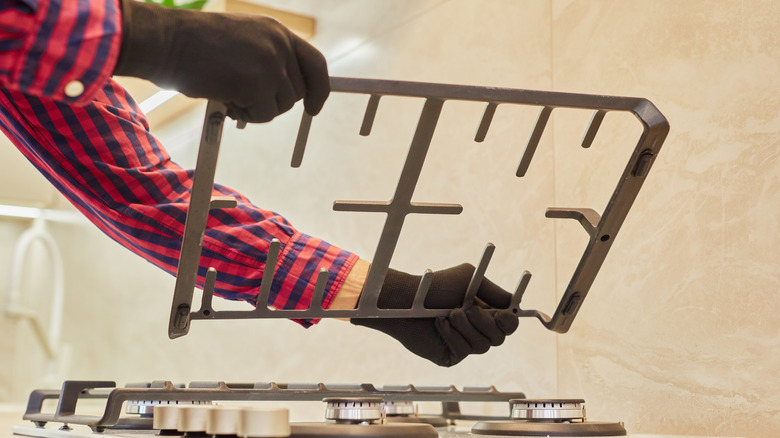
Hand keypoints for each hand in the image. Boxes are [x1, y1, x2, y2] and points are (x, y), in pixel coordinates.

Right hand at [114, 0, 329, 122]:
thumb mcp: (241, 42)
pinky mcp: (257, 84)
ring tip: (230, 94)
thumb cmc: (193, 46)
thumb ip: (267, 60)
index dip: (319, 88)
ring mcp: (270, 64)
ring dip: (257, 109)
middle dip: (274, 103)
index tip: (314, 107)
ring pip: (281, 106)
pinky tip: (226, 99)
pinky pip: (264, 115)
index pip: (315, 63)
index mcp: (277, 31)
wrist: (165, 41)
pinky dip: (246, 115)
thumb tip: (282, 95)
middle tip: (245, 100)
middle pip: (297, 92)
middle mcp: (279, 44)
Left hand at [351, 264, 518, 366]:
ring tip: (449, 314)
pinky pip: (465, 351)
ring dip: (467, 327)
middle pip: (500, 337)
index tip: (504, 314)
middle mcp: (476, 329)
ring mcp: (464, 343)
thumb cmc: (435, 287)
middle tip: (469, 309)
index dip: (509, 320)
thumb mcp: (469, 279)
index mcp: (483, 311)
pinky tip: (440, 324)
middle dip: (485, 322)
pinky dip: (453, 335)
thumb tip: (514, 303)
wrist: (407, 299)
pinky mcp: (451, 355)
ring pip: (484, 345)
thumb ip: (493, 290)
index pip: (508, 323)